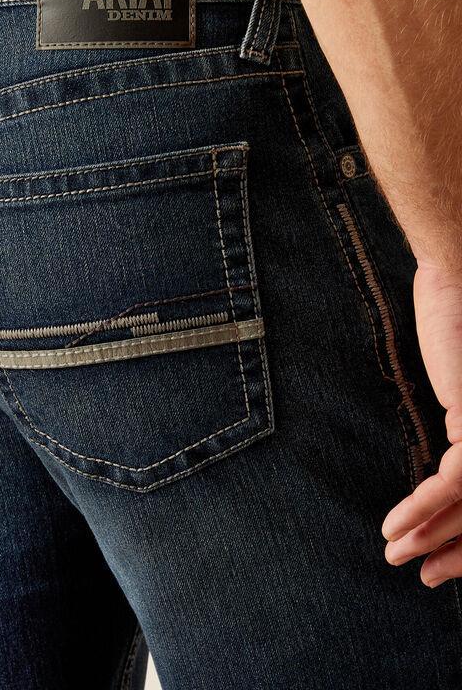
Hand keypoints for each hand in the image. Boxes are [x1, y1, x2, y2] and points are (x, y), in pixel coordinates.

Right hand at [381, 261, 461, 585]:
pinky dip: (422, 506)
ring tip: (397, 557)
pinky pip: (453, 480)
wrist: (458, 276)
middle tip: (422, 575)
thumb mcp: (457, 382)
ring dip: (431, 535)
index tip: (439, 560)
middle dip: (455, 550)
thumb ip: (459, 418)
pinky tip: (395, 525)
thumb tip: (445, 459)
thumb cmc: (456, 321)